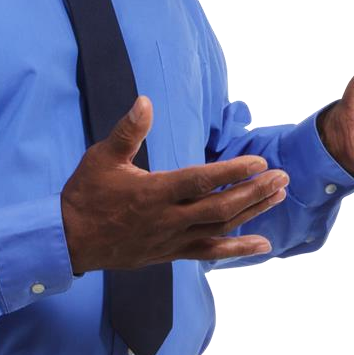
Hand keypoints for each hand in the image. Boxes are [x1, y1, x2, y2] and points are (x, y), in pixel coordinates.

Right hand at [60, 95, 287, 274]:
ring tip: (278, 196)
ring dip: (252, 213)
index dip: (232, 172)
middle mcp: (168, 219)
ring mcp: (171, 239)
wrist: (71, 240)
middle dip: (254, 192)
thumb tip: (144, 101)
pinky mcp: (171, 253)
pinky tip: (262, 245)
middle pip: (220, 207)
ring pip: (220, 229)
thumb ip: (128, 131)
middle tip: (282, 177)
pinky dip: (237, 249)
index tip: (259, 162)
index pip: (200, 181)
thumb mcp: (102, 157)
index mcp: (153, 192)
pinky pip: (209, 253)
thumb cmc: (86, 195)